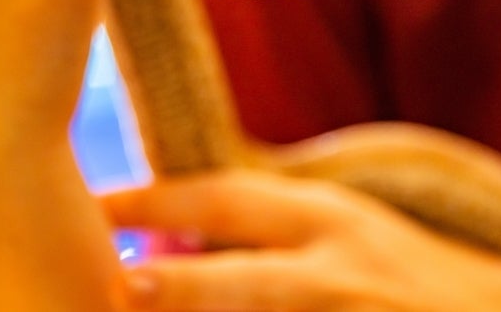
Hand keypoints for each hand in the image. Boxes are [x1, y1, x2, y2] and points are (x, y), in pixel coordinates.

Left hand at [106, 169, 500, 310]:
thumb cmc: (400, 269)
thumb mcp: (339, 226)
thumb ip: (269, 224)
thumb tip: (172, 226)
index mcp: (323, 214)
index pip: (228, 199)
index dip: (158, 200)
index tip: (99, 205)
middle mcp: (339, 263)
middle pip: (248, 271)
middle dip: (184, 280)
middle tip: (122, 281)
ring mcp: (355, 310)